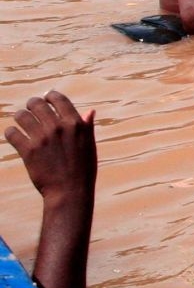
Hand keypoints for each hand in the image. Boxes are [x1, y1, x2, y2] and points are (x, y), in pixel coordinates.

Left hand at [5, 92, 96, 206]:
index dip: (50, 96)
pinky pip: (11, 133)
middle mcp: (58, 127)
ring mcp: (42, 139)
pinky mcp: (28, 151)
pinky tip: (15, 136)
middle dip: (32, 104)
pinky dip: (11, 132)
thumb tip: (89, 111)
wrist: (70, 191)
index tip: (46, 98)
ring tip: (21, 121)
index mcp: (75, 123)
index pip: (58, 99)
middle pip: (37, 104)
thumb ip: (86, 126)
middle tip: (30, 109)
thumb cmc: (83, 168)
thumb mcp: (89, 145)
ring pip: (21, 116)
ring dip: (20, 117)